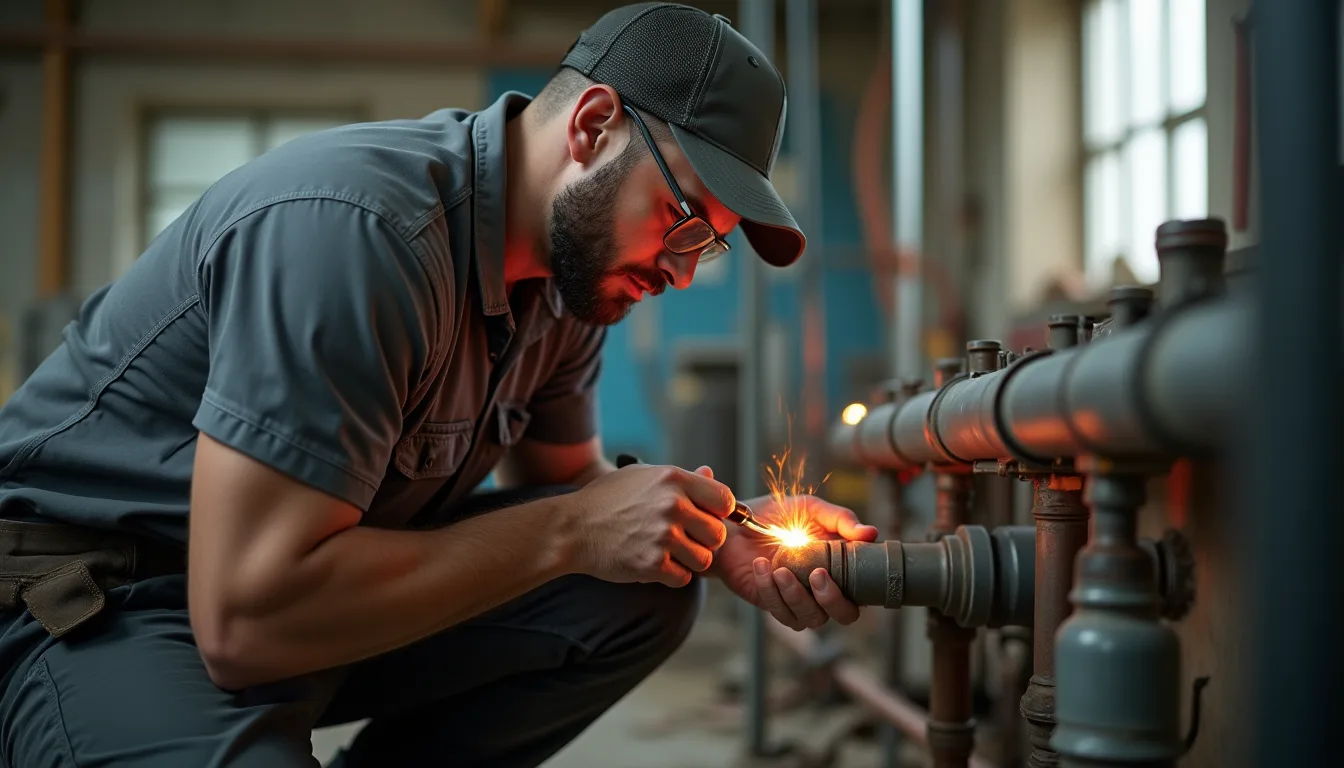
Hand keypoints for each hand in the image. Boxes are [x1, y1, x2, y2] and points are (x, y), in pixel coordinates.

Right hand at [568, 463, 733, 587]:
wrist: (572, 528)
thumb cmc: (606, 499)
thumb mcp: (642, 476)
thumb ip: (681, 477)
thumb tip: (710, 473)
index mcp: (674, 479)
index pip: (725, 499)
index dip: (719, 513)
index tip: (706, 518)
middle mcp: (674, 505)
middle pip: (718, 534)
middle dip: (704, 541)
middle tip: (685, 539)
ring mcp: (664, 536)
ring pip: (704, 560)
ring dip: (689, 561)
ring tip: (668, 553)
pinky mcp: (653, 563)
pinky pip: (683, 578)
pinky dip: (672, 576)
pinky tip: (655, 565)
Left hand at [713, 494, 878, 629]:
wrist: (736, 521)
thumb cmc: (777, 515)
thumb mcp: (811, 509)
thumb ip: (841, 519)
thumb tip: (871, 532)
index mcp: (838, 570)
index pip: (861, 595)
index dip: (862, 593)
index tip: (849, 570)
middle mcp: (821, 590)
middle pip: (842, 615)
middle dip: (832, 600)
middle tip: (816, 574)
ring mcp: (796, 600)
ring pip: (808, 618)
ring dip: (796, 596)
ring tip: (780, 569)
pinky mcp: (770, 603)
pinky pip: (776, 609)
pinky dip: (769, 588)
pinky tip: (762, 566)